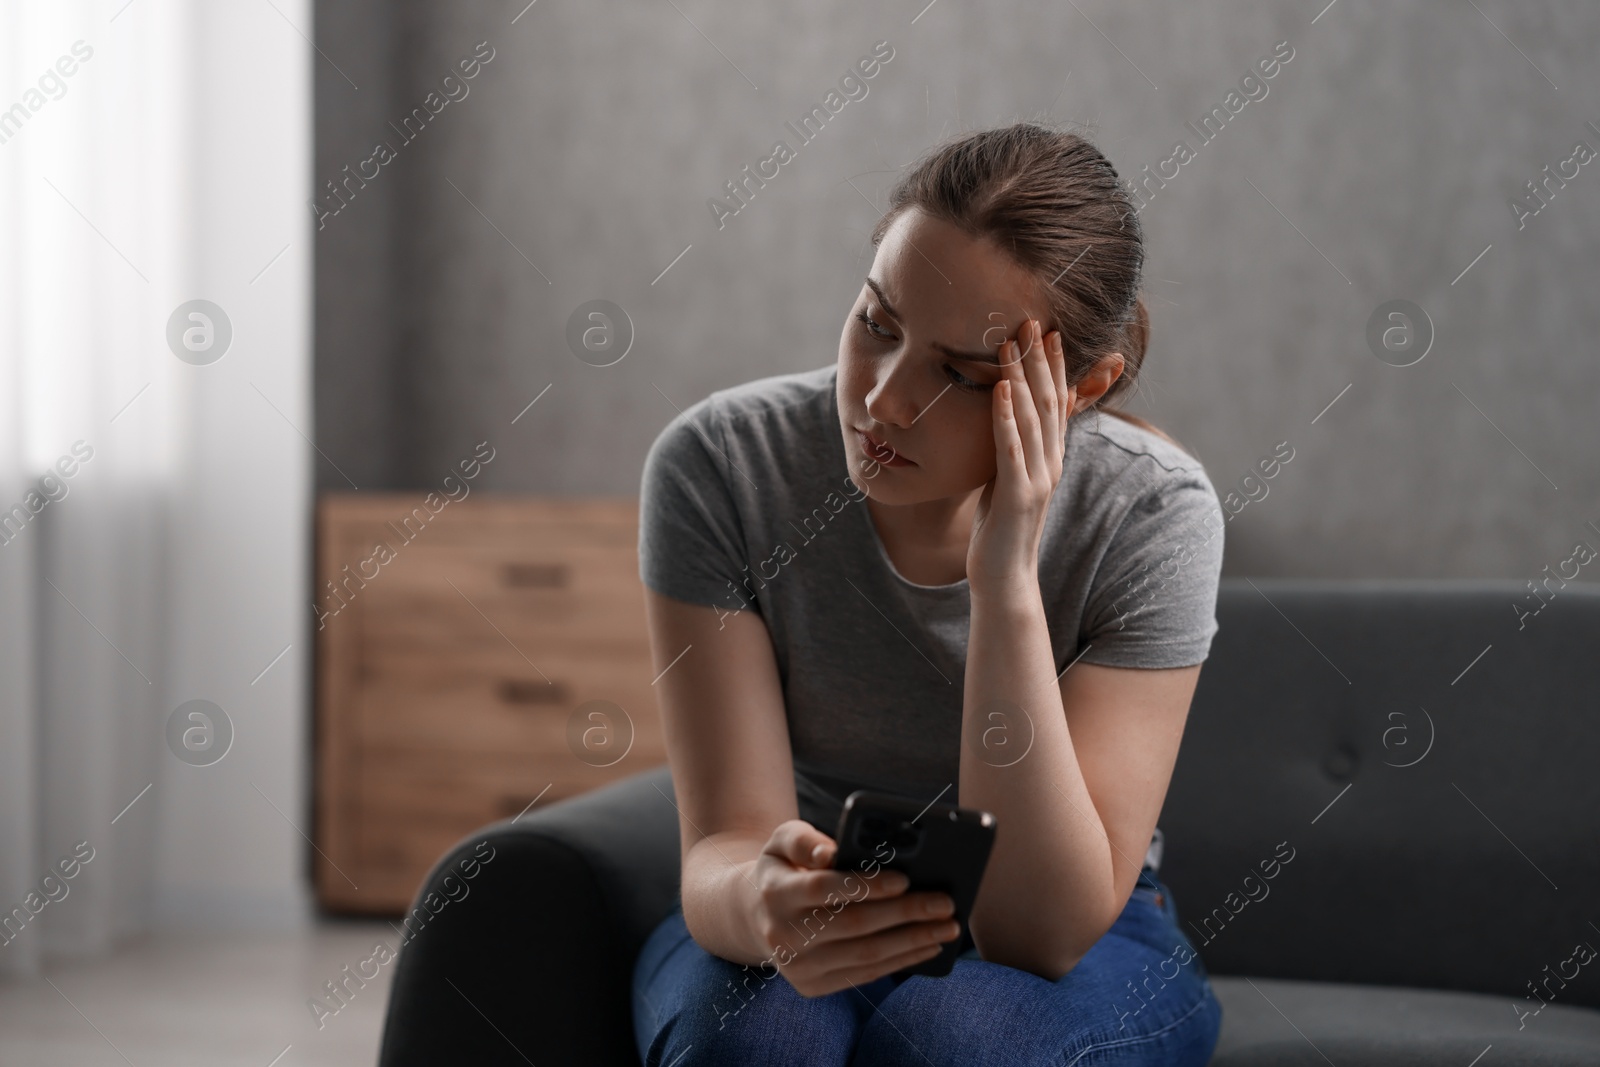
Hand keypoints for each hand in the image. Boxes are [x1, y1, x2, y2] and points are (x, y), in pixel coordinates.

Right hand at [748, 820, 960, 997]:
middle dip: (906, 913)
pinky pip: (865, 975)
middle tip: (945, 903)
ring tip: (948, 927)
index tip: (905, 878)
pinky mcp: (812, 986)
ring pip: (865, 955)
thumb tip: (832, 852)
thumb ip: (804, 840)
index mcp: (775, 893)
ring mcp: (798, 966)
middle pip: (854, 925)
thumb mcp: (782, 841)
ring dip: (913, 941)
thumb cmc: (783, 868)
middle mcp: (783, 935)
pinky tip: (928, 946)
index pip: (825, 888)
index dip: (866, 884)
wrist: (755, 916)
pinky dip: (901, 961)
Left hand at [967, 318, 1074, 592]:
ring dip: (1022, 377)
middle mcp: (1050, 464)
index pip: (1055, 404)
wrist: (1005, 577)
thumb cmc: (1002, 530)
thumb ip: (1013, 452)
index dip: (1053, 368)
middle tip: (1032, 321)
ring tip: (1011, 342)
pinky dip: (1006, 416)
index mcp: (1049, 459)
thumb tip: (1007, 424)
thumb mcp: (1008, 481)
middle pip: (1047, 402)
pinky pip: (1012, 447)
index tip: (1047, 332)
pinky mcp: (1018, 495)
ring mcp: (1037, 479)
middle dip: (1040, 360)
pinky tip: (1001, 389)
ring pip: (1032, 417)